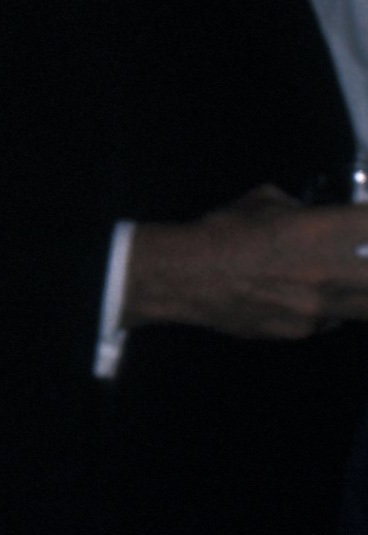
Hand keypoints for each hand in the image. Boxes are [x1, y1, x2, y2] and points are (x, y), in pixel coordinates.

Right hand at [125, 187, 367, 341]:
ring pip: (362, 307)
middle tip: (359, 262)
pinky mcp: (301, 333)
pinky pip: (327, 322)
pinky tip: (301, 299)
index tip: (364, 225)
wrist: (184, 276)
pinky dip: (324, 311)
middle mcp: (332, 273)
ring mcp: (320, 309)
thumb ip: (302, 210)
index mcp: (326, 231)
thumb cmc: (223, 230)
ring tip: (333, 283)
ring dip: (355, 295)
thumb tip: (316, 215)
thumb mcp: (265, 202)